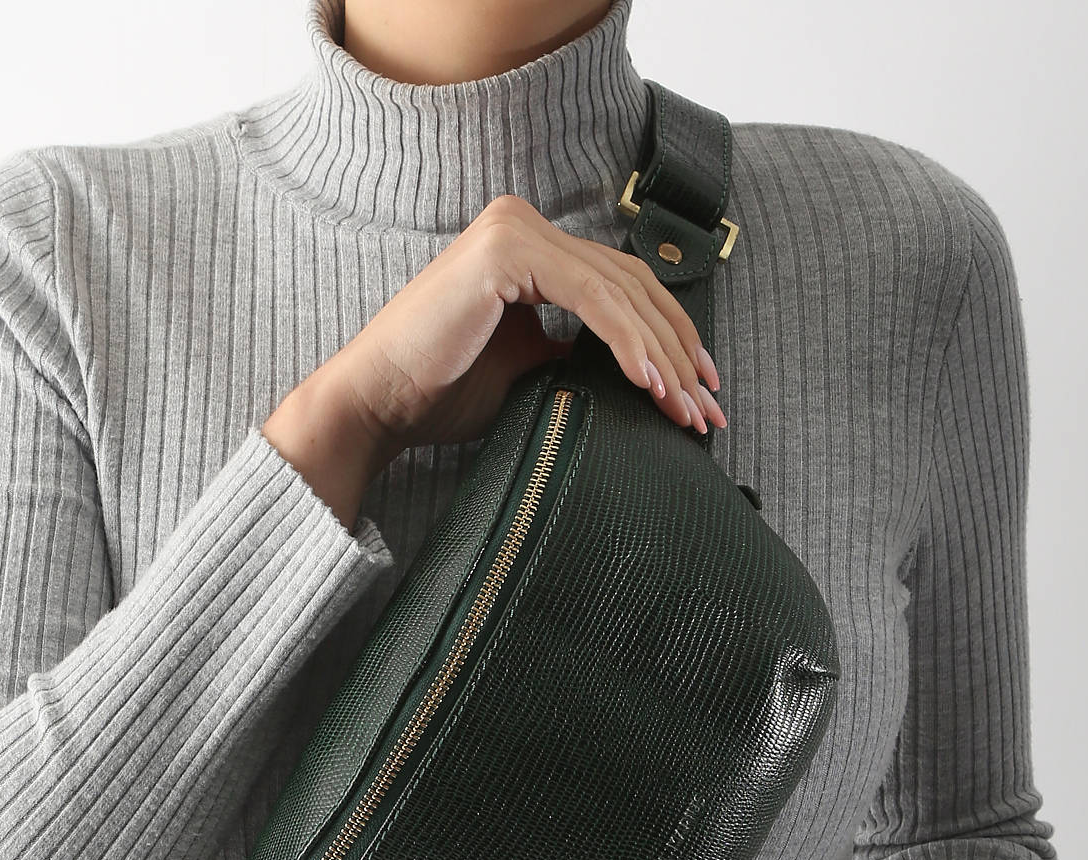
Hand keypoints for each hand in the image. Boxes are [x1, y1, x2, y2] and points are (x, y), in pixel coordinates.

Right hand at [263, 192, 725, 531]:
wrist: (378, 402)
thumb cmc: (440, 391)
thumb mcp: (526, 368)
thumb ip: (573, 353)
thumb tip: (634, 372)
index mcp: (528, 245)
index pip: (621, 286)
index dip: (670, 337)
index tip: (699, 389)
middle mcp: (523, 224)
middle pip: (631, 285)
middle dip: (679, 350)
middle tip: (709, 405)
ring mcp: (514, 230)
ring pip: (619, 293)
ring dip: (662, 355)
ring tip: (685, 408)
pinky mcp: (506, 252)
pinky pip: (589, 299)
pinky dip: (627, 342)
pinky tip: (651, 384)